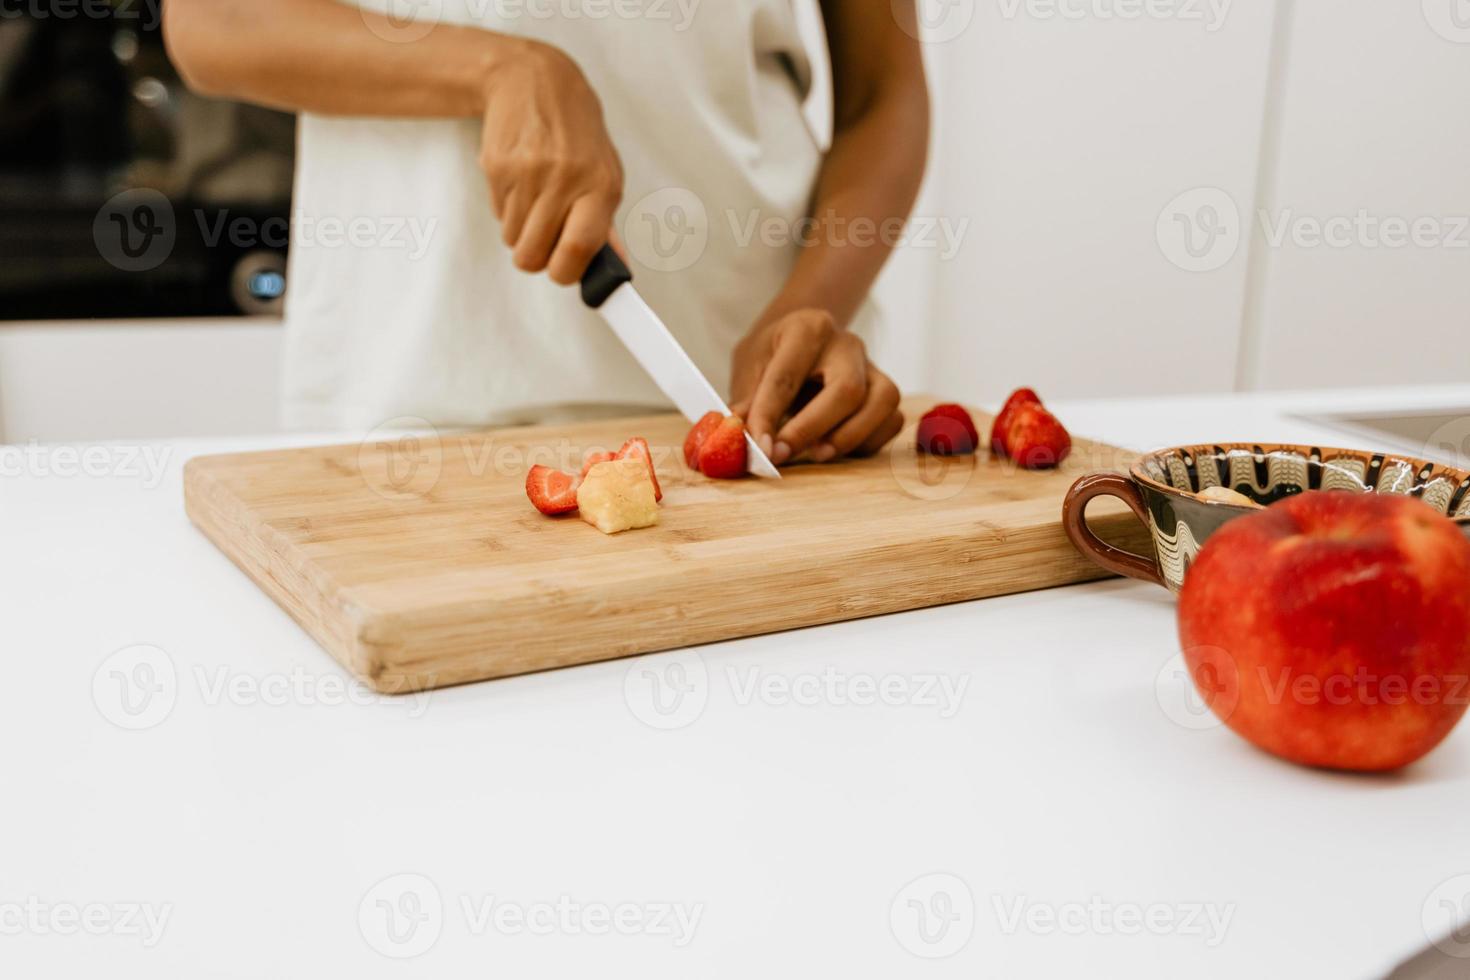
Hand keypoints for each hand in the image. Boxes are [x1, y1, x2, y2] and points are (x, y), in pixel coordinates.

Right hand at [479, 41, 622, 284]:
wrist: (535, 80)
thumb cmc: (576, 132)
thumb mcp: (604, 171)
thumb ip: (606, 223)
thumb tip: (614, 269)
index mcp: (601, 185)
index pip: (579, 249)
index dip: (565, 273)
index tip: (563, 272)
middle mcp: (565, 179)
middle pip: (535, 255)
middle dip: (536, 257)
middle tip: (544, 238)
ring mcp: (528, 173)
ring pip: (513, 240)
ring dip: (521, 232)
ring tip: (535, 200)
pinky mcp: (497, 167)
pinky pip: (497, 216)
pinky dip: (507, 210)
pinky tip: (521, 182)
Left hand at [730, 309, 903, 465]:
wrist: (805, 340)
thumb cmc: (774, 356)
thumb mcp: (751, 367)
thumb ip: (747, 402)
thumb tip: (737, 437)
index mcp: (807, 328)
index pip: (787, 376)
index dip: (770, 415)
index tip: (759, 446)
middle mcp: (847, 343)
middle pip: (847, 389)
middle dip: (813, 428)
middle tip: (783, 454)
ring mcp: (873, 366)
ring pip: (881, 402)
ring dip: (849, 437)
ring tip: (817, 454)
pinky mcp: (887, 391)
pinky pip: (891, 421)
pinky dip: (867, 442)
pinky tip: (837, 448)